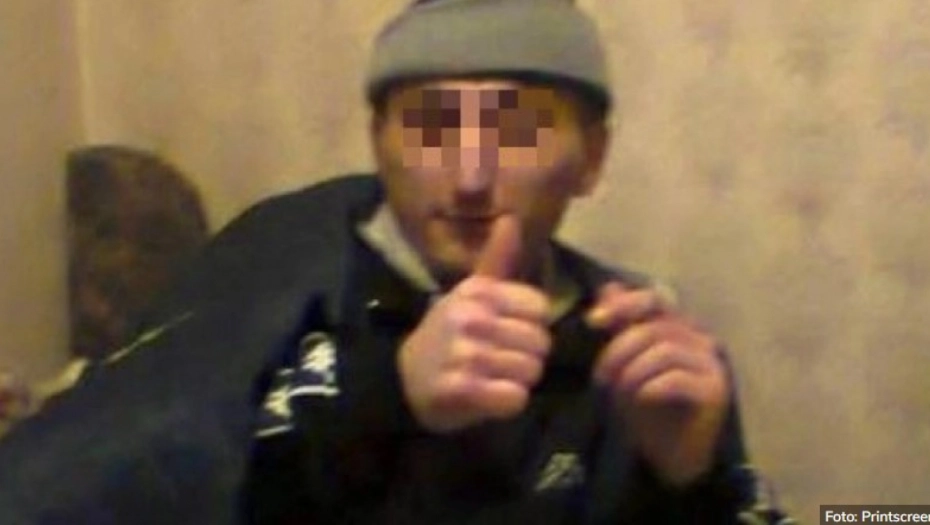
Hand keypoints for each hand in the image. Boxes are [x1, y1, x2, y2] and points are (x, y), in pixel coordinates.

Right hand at [397, 215, 551, 432]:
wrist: (406, 380)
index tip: (508, 333)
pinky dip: (507, 403)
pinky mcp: (462, 389)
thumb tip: (511, 217)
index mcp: (478, 292)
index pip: (540, 309)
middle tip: (500, 361)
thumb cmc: (449, 334)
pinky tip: (488, 397)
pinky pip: (515, 397)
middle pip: (540, 343)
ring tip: (492, 378)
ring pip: (530, 371)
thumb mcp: (470, 294)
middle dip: (527, 357)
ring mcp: (465, 354)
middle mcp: (471, 318)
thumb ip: (497, 259)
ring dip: (517, 381)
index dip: (531, 326)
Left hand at [588, 282, 728, 486]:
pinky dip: (649, 388)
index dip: (623, 304)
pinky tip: (640, 400)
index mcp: (679, 327)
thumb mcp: (624, 363)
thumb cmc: (646, 408)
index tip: (592, 321)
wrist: (669, 456)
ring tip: (618, 393)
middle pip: (654, 326)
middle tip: (601, 378)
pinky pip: (675, 378)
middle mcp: (700, 339)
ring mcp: (711, 364)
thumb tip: (608, 288)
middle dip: (618, 350)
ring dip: (631, 372)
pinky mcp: (715, 391)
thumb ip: (620, 326)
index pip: (654, 298)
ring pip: (664, 350)